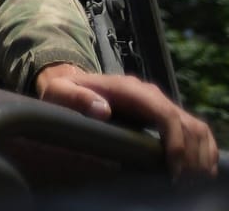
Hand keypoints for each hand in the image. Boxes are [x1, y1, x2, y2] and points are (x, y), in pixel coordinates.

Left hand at [34, 62, 217, 179]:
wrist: (71, 83)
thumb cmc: (64, 91)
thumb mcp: (60, 91)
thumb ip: (76, 98)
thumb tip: (102, 110)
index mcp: (128, 89)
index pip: (165, 113)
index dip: (175, 142)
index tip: (172, 168)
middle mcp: (149, 94)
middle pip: (186, 123)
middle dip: (190, 154)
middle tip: (183, 180)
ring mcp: (158, 102)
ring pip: (195, 126)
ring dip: (200, 153)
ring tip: (193, 178)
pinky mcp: (162, 113)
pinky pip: (193, 128)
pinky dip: (202, 148)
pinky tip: (201, 168)